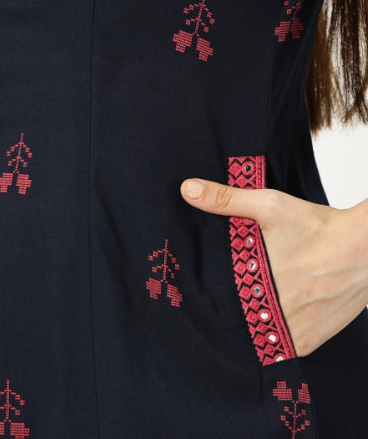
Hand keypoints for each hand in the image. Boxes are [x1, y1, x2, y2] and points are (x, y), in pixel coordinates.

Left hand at [180, 178, 367, 355]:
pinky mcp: (312, 340)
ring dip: (252, 325)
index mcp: (257, 282)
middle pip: (237, 320)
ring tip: (251, 307)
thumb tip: (187, 189)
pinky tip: (272, 316)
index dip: (205, 300)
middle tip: (227, 299)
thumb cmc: (317, 225)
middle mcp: (274, 311)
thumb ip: (226, 199)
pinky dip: (275, 336)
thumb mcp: (269, 206)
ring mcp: (294, 331)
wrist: (365, 248)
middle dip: (231, 310)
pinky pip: (282, 348)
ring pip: (259, 337)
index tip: (198, 296)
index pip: (215, 302)